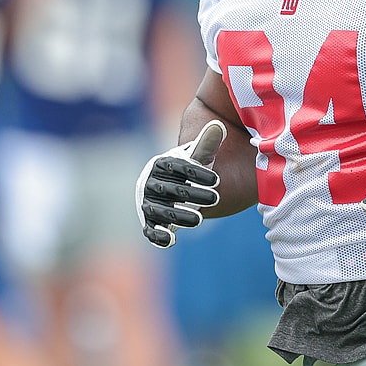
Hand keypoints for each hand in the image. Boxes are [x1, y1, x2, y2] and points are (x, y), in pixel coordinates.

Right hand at [135, 120, 225, 247]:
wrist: (173, 188)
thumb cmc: (187, 172)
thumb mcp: (197, 158)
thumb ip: (206, 144)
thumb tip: (217, 124)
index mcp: (160, 165)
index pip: (176, 167)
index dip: (195, 173)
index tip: (217, 179)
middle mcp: (149, 184)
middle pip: (169, 190)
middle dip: (191, 195)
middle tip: (216, 199)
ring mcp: (148, 204)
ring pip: (160, 211)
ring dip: (178, 216)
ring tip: (199, 219)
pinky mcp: (149, 223)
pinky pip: (150, 230)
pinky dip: (157, 235)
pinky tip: (171, 240)